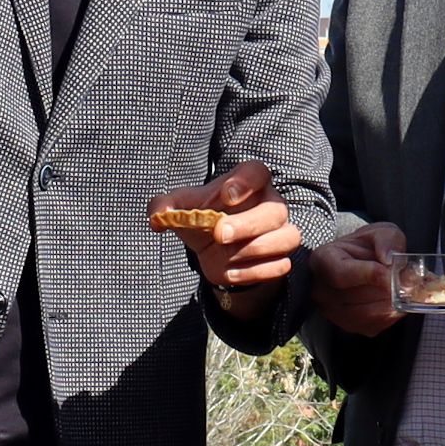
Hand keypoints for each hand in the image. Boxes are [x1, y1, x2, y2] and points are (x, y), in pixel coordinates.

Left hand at [159, 159, 300, 296]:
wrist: (213, 250)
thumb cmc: (201, 220)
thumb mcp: (181, 210)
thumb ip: (165, 207)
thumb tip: (156, 217)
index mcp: (248, 182)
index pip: (257, 172)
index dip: (245, 182)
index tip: (226, 195)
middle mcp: (270, 203)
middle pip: (276, 210)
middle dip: (248, 224)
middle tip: (219, 234)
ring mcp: (280, 231)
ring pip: (288, 237)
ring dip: (257, 249)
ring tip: (228, 256)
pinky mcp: (280, 256)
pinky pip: (281, 264)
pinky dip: (257, 271)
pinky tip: (233, 272)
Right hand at [311, 221, 407, 335]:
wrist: (363, 263)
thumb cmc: (369, 246)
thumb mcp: (381, 232)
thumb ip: (387, 239)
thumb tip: (389, 259)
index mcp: (323, 260)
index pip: (341, 273)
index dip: (368, 275)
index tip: (391, 273)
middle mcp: (321, 290)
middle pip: (357, 297)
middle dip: (388, 289)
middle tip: (411, 280)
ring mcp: (333, 312)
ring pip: (368, 314)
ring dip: (393, 303)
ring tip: (409, 289)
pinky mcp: (350, 326)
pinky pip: (375, 324)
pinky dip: (393, 314)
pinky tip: (401, 300)